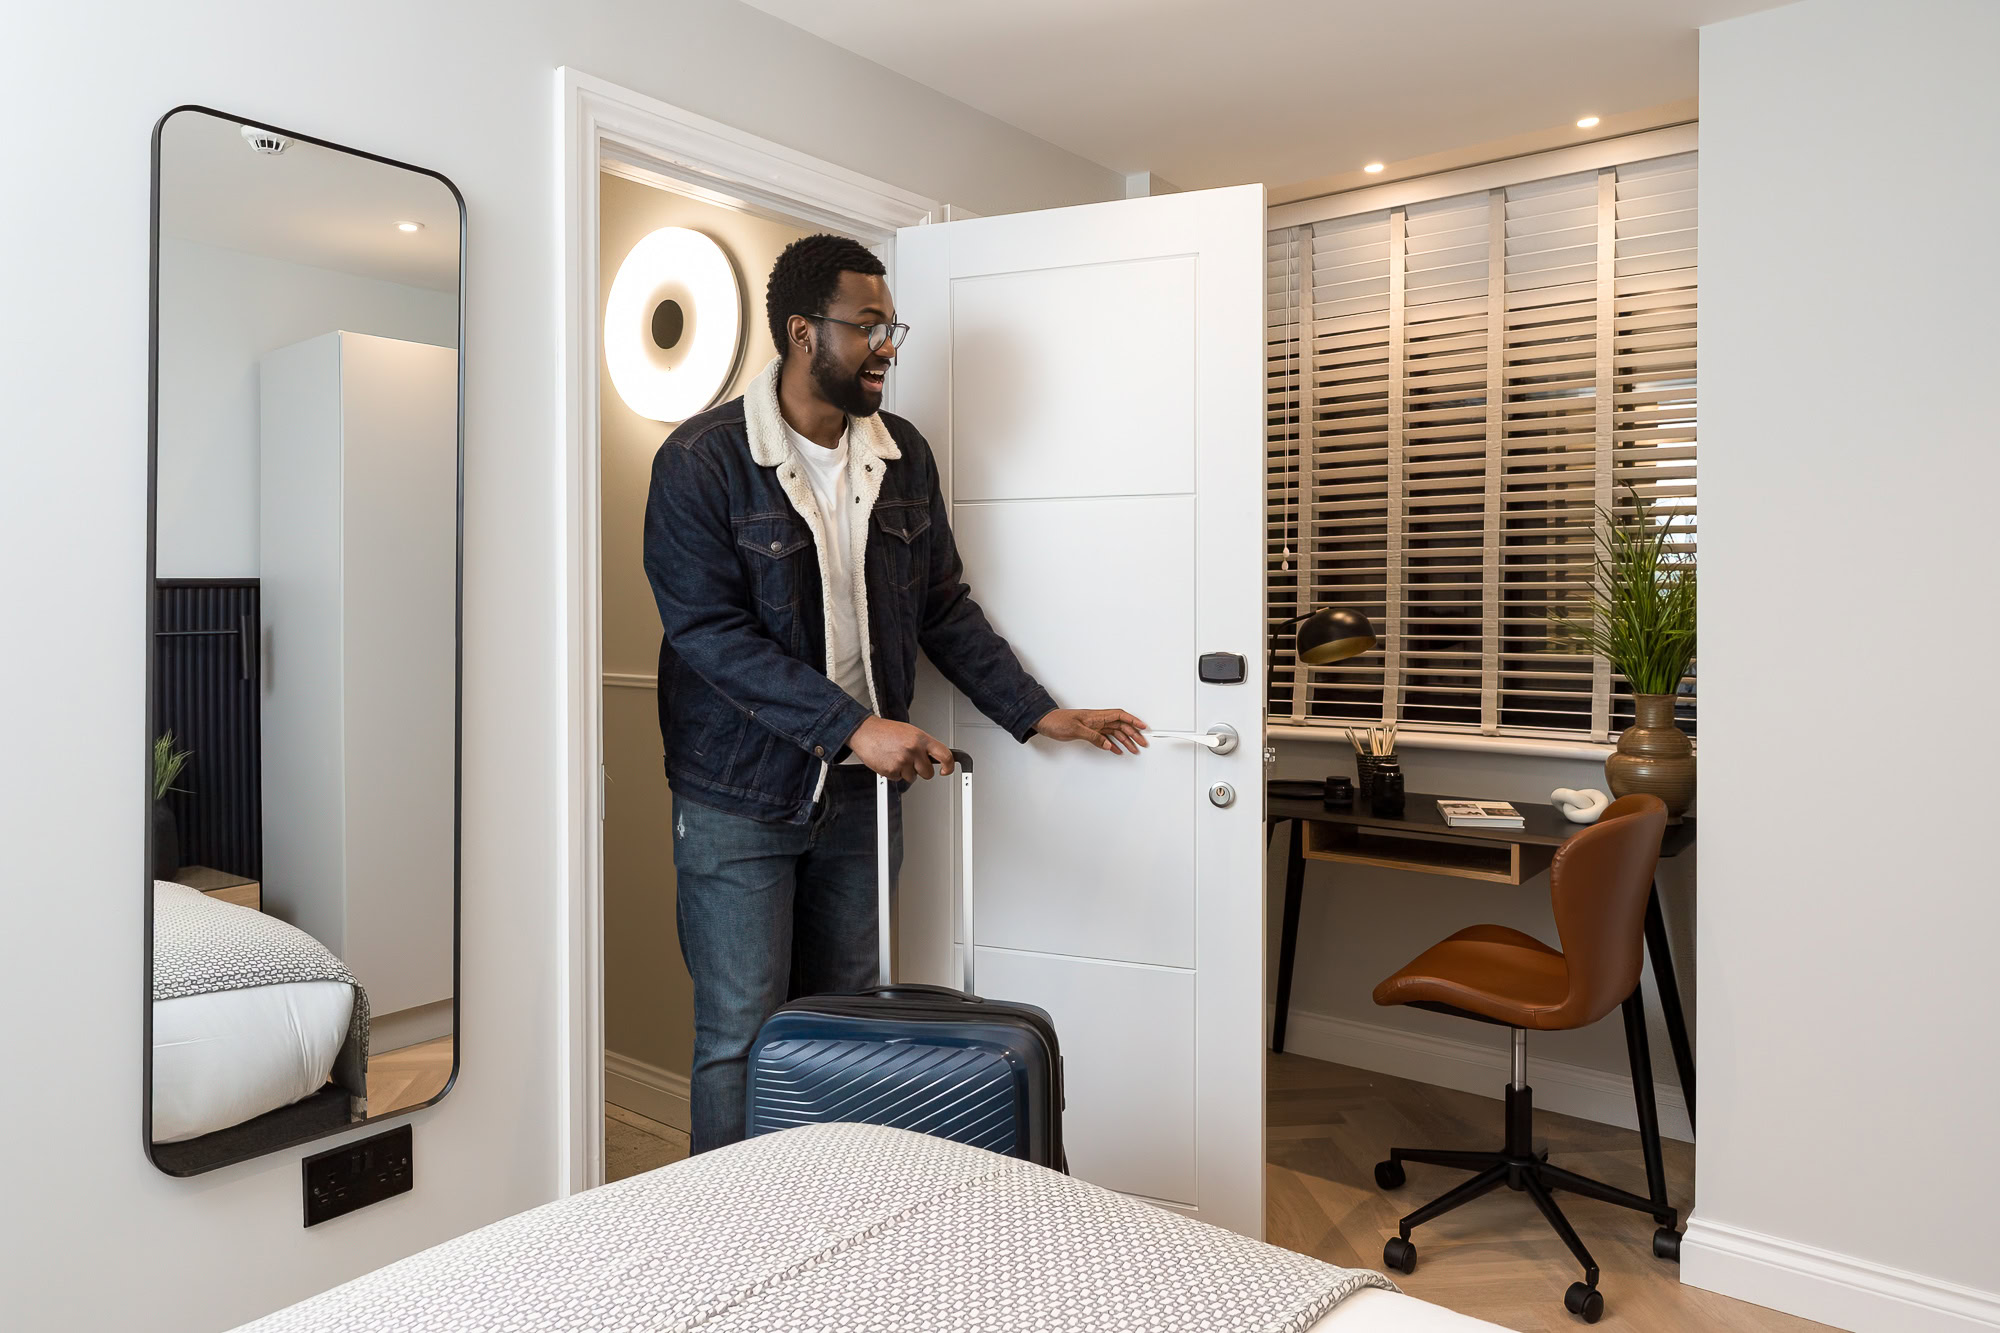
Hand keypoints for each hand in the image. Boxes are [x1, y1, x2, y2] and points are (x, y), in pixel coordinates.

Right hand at [846, 716, 956, 780]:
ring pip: (912, 778)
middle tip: (911, 762)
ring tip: (896, 757)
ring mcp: (902, 761)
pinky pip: (898, 779)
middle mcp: (913, 749)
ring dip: (905, 771)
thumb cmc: (885, 731)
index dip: (949, 766)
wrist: (864, 731)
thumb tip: (935, 757)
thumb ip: (923, 744)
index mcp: (921, 739)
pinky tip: (888, 760)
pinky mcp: (891, 770)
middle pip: (928, 773)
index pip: (945, 755)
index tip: (946, 770)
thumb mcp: (910, 732)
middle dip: (921, 771)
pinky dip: (893, 773)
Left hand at [1034, 708, 1149, 754]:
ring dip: (1125, 741)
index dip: (1133, 720)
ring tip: (1134, 749)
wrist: (1044, 722)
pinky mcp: (1088, 732)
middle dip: (1133, 733)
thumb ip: (1093, 737)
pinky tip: (1117, 750)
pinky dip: (1112, 745)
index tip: (1143, 727)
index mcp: (1096, 716)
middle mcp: (1097, 720)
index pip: (1120, 716)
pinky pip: (1105, 738)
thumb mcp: (1075, 729)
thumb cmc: (1057, 721)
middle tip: (1142, 743)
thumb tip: (1108, 744)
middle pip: (1120, 725)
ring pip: (1114, 733)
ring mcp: (1094, 726)